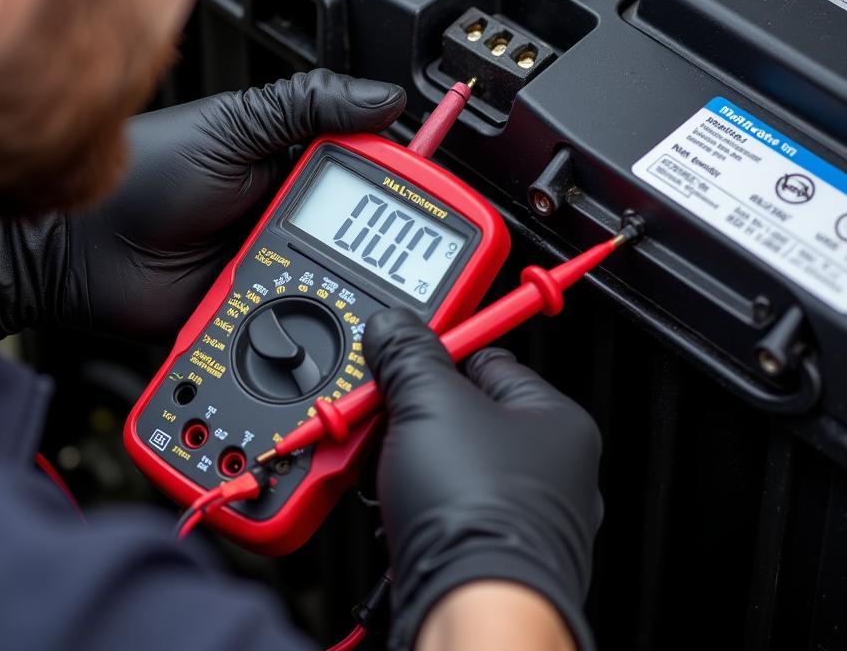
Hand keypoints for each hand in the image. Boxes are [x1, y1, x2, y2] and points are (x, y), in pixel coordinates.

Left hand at [0, 70, 404, 341]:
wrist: (79, 251)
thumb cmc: (144, 175)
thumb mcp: (233, 126)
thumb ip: (307, 105)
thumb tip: (385, 96)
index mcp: (295, 163)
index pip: (373, 175)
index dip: (405, 190)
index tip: (433, 203)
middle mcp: (292, 217)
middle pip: (367, 240)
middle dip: (383, 256)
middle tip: (398, 266)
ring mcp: (276, 268)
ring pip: (341, 289)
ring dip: (349, 296)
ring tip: (347, 295)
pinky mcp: (258, 316)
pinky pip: (301, 329)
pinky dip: (314, 334)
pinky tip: (320, 330)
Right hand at [362, 308, 601, 650]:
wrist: (469, 610)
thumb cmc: (477, 511)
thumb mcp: (429, 402)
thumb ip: (409, 354)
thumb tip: (395, 326)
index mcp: (555, 423)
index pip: (489, 360)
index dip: (437, 352)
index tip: (401, 351)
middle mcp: (551, 473)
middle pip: (465, 416)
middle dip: (413, 415)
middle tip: (381, 412)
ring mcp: (522, 521)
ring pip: (450, 468)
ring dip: (407, 463)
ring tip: (382, 465)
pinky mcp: (491, 559)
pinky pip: (445, 513)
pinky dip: (413, 506)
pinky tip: (392, 508)